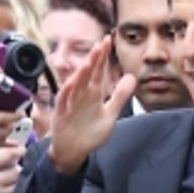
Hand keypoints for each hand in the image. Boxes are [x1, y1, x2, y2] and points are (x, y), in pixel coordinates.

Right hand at [47, 37, 133, 174]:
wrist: (74, 152)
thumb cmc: (90, 133)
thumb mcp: (110, 115)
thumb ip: (120, 96)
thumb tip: (132, 77)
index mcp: (93, 94)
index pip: (98, 71)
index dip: (103, 57)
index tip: (108, 40)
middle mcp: (82, 95)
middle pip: (87, 74)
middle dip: (93, 60)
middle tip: (100, 45)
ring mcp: (71, 103)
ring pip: (75, 85)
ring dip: (81, 73)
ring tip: (88, 62)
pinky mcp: (61, 114)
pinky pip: (63, 101)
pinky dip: (67, 92)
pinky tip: (72, 83)